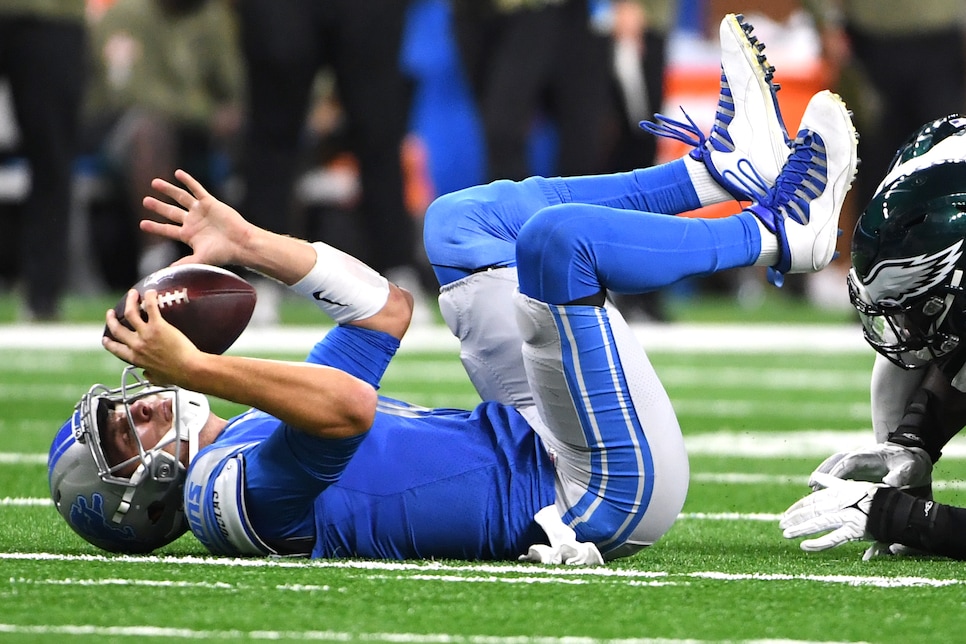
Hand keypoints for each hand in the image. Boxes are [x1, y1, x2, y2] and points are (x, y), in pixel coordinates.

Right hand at [102, 288, 200, 385]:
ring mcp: (146, 334)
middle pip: (117, 329)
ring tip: (131, 295)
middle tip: (110, 313)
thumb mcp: (156, 379)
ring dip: (129, 302)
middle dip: (111, 319)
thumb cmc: (176, 375)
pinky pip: (151, 307)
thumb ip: (149, 375)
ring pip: (130, 313)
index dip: (108, 343)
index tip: (105, 338)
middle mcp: (137, 345)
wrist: (188, 369)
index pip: (116, 349)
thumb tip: (146, 374)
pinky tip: (150, 292)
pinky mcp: (158, 326)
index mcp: (135, 359)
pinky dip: (149, 298)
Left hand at [140, 168, 252, 267]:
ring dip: (168, 190)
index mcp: (189, 235)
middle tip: (145, 201)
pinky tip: (178, 173)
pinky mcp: (210, 203)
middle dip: (158, 206)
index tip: (142, 224)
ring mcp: (201, 211)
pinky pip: (197, 189)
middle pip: (171, 212)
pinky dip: (188, 181)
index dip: (155, 227)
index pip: (168, 230)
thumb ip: (183, 263)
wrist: (240, 244)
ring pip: (181, 198)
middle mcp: (193, 222)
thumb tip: (167, 271)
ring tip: (154, 183)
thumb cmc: (223, 254)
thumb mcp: (199, 259)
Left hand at [781, 473, 879, 551]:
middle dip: (795, 518)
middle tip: (781, 524)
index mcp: (839, 493)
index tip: (787, 514)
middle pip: (812, 510)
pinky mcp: (854, 529)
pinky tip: (805, 546)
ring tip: (786, 534)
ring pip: (818, 523)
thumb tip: (814, 477)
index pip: (813, 499)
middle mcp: (840, 503)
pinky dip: (819, 543)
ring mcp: (847, 516)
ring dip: (801, 529)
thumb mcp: (851, 486)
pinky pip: (833, 538)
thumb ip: (831, 483)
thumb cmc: (876, 497)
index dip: (799, 507)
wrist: (899, 509)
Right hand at [808, 442, 931, 489]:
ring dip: (822, 475)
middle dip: (824, 472)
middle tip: (813, 486)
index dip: (839, 471)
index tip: (831, 482)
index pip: (851, 461)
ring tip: (812, 488)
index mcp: (871, 455)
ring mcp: (854, 461)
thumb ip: (902, 475)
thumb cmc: (910, 465)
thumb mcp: (911, 469)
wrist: (911, 459)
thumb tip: (891, 483)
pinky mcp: (853, 469)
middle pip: (836, 461)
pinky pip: (836, 471)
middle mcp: (858, 456)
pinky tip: (819, 490)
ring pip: (833, 465)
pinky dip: (826, 478)